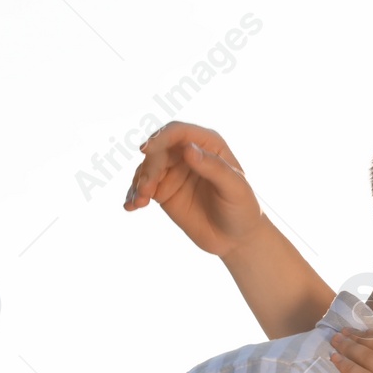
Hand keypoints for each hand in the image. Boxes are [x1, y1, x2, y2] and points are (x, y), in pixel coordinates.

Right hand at [124, 121, 262, 257]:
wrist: (237, 239)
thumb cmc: (242, 210)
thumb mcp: (235, 189)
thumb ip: (214, 168)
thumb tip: (188, 149)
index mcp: (208, 144)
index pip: (178, 133)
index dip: (160, 138)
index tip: (146, 151)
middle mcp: (187, 153)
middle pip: (158, 151)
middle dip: (149, 168)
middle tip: (146, 191)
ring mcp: (173, 171)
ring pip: (146, 169)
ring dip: (138, 183)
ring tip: (139, 203)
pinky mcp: (163, 191)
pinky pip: (142, 188)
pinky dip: (134, 195)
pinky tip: (131, 206)